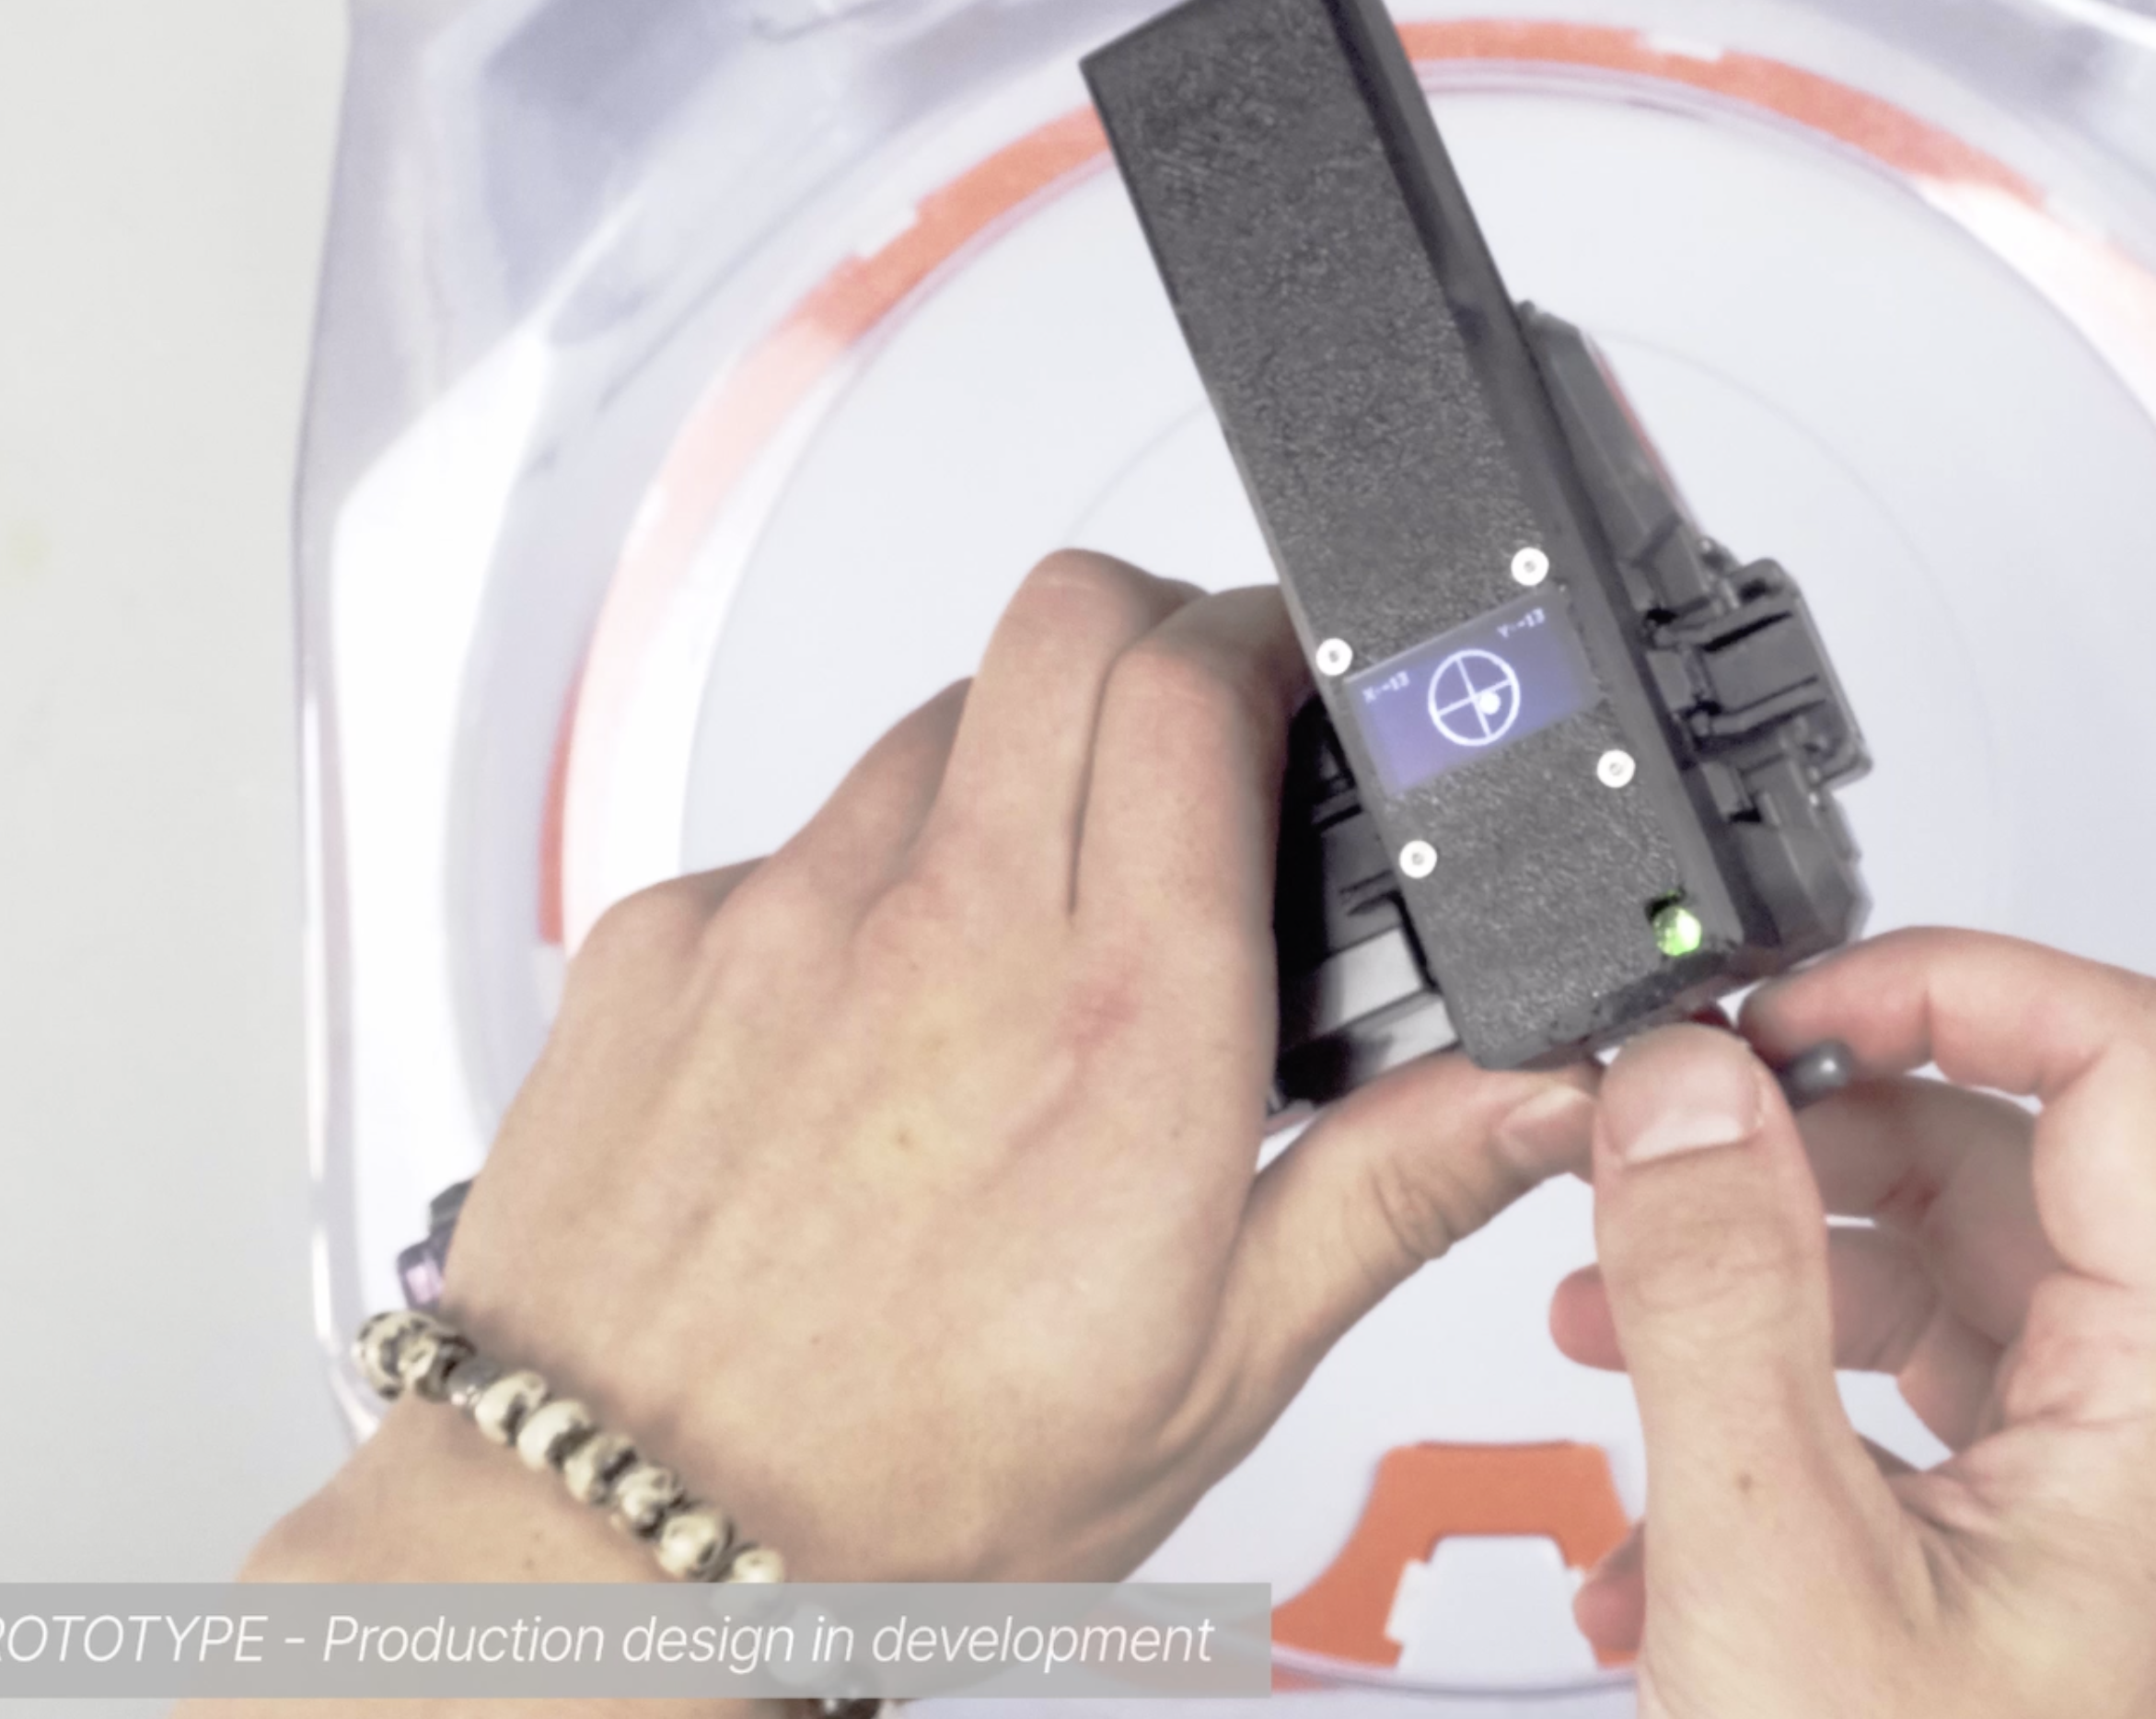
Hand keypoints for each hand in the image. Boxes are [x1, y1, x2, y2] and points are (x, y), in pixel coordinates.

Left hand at [248, 551, 1595, 1586]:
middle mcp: (944, 934)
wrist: (619, 1542)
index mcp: (1114, 1029)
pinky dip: (867, 876)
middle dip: (1156, 630)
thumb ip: (1391, 1184)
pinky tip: (878, 1015)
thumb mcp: (1211, 1365)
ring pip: (937, 713)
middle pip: (1068, 614)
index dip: (1269, 634)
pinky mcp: (663, 937)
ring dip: (1017, 761)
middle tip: (1191, 734)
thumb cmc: (899, 1483)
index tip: (1296, 677)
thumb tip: (1536, 1085)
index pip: (1198, 684)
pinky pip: (795, 829)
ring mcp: (785, 918)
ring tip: (1033, 920)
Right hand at [1550, 929, 2155, 1717]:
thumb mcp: (1782, 1562)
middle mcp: (2155, 1429)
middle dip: (1800, 1144)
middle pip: (1996, 1159)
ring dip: (1759, 1273)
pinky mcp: (2008, 1564)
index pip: (2113, 1059)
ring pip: (1929, 1283)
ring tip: (1609, 1317)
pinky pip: (1894, 1408)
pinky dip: (1767, 1402)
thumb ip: (1719, 1297)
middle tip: (1650, 1153)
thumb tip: (1677, 1092)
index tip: (1781, 1001)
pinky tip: (1651, 1499)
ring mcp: (2086, 1499)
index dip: (1944, 982)